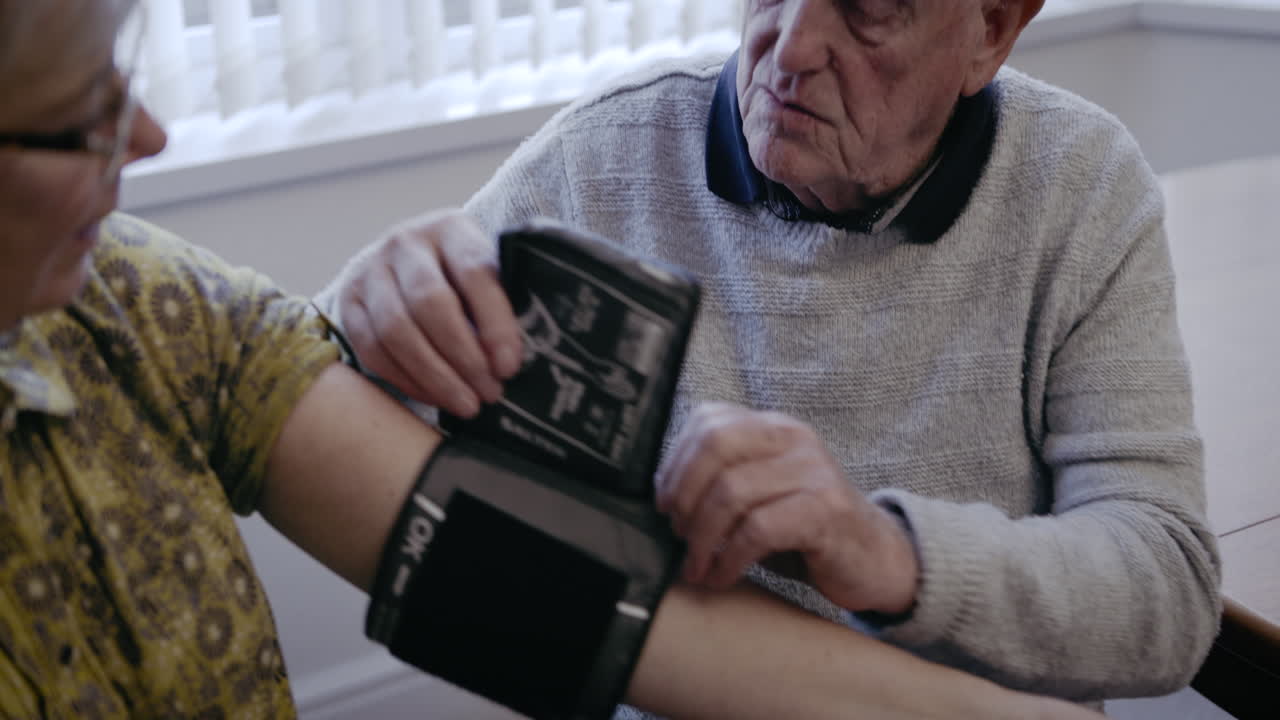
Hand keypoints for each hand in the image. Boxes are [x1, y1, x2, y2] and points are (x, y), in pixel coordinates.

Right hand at [333, 210, 522, 416]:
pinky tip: (435, 397)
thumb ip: (506, 303)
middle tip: (489, 392)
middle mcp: (404, 243)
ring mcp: (369, 271)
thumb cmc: (465, 276)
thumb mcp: (490, 272)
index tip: (510, 366)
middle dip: (463, 356)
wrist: (409, 262)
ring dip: (435, 376)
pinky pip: (372, 349)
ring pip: (395, 330)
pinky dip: (406, 380)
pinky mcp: (348, 302)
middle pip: (430, 303)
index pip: (475, 272)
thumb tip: (515, 360)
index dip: (494, 324)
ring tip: (466, 404)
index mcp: (451, 228)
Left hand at [654, 402, 919, 614]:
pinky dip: (729, 558)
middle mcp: (794, 438)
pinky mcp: (826, 511)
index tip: (664, 504)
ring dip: (702, 537)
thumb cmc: (804, 527)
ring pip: (731, 491)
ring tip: (697, 565)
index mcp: (772, 426)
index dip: (675, 464)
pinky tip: (722, 575)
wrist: (872, 557)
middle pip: (715, 446)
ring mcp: (814, 472)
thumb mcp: (762, 492)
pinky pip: (758, 530)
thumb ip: (723, 479)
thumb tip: (663, 498)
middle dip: (685, 496)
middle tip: (678, 534)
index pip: (707, 420)